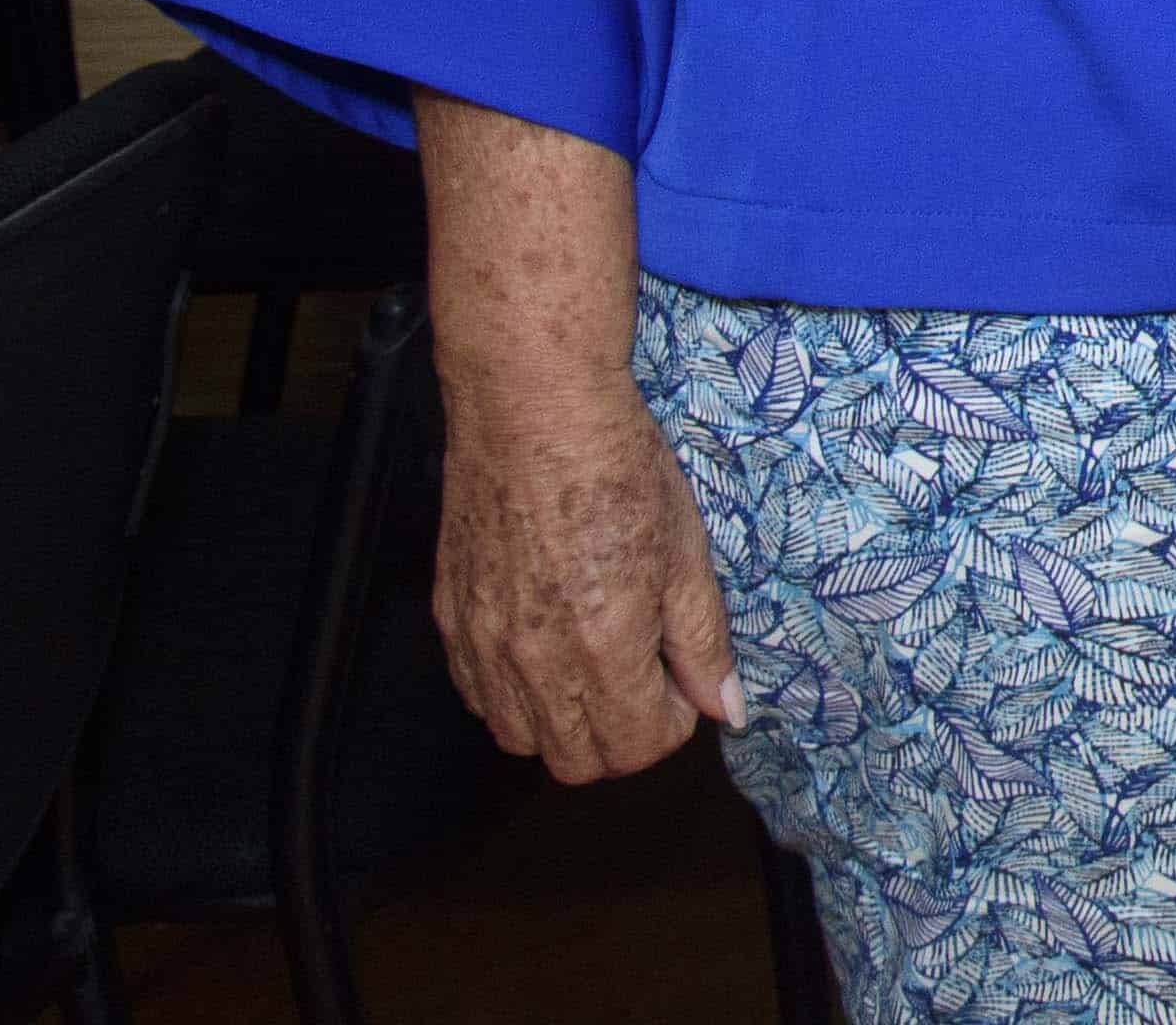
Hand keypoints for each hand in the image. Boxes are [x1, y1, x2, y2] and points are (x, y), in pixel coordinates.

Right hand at [432, 368, 737, 779]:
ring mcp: (482, 646)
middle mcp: (533, 660)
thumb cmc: (620, 469)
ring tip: (595, 662)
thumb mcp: (686, 553)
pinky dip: (516, 695)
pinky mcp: (449, 623)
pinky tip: (546, 645)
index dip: (672, 724)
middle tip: (644, 679)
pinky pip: (479, 699)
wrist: (531, 413)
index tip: (681, 680)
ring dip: (566, 722)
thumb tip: (726, 709)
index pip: (637, 749)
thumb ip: (703, 642)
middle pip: (577, 762)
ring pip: (521, 740)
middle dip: (623, 735)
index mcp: (602, 645)